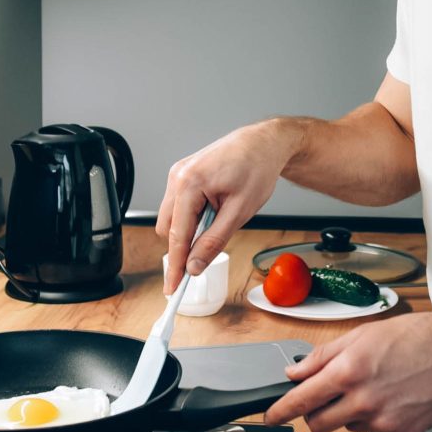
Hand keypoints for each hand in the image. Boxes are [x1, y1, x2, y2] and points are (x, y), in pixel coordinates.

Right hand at [156, 120, 302, 294]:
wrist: (264, 143)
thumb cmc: (256, 169)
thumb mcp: (239, 212)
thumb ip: (213, 242)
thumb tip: (194, 265)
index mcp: (189, 183)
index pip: (176, 236)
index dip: (175, 266)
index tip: (173, 289)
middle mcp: (178, 176)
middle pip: (167, 229)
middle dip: (184, 245)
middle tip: (206, 253)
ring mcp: (178, 173)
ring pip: (172, 218)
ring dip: (190, 229)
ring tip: (220, 218)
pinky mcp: (183, 174)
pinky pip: (179, 205)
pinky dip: (192, 216)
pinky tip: (214, 209)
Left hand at [263, 311, 431, 431]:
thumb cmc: (417, 336)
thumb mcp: (363, 334)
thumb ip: (324, 356)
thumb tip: (296, 371)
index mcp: (350, 370)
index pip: (302, 399)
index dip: (280, 410)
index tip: (271, 416)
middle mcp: (364, 400)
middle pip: (319, 423)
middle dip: (315, 414)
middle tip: (325, 398)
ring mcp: (383, 420)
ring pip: (349, 426)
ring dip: (351, 412)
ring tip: (376, 386)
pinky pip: (376, 431)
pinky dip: (378, 418)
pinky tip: (395, 396)